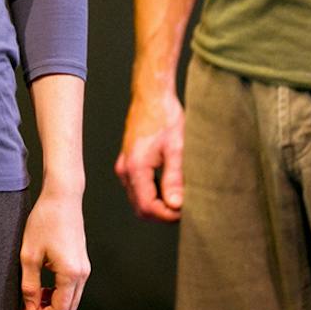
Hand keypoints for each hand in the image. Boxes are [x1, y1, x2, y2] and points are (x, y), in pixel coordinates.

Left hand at [20, 185, 90, 309]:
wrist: (62, 197)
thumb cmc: (44, 221)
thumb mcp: (29, 255)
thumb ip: (30, 286)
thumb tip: (31, 308)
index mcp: (70, 274)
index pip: (59, 309)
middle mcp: (82, 273)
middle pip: (69, 309)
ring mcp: (84, 267)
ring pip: (72, 299)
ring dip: (54, 304)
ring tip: (34, 298)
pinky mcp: (82, 262)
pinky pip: (73, 287)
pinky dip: (59, 293)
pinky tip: (44, 286)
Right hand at [114, 87, 184, 222]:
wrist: (152, 94)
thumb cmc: (165, 116)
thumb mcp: (176, 148)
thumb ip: (174, 179)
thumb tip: (176, 205)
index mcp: (135, 168)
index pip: (147, 207)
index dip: (167, 215)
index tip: (186, 211)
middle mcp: (124, 169)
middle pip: (140, 208)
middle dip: (162, 212)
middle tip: (185, 206)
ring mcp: (124, 165)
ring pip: (138, 199)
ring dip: (158, 203)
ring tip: (180, 195)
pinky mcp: (128, 161)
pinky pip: (138, 187)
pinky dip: (153, 192)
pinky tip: (170, 184)